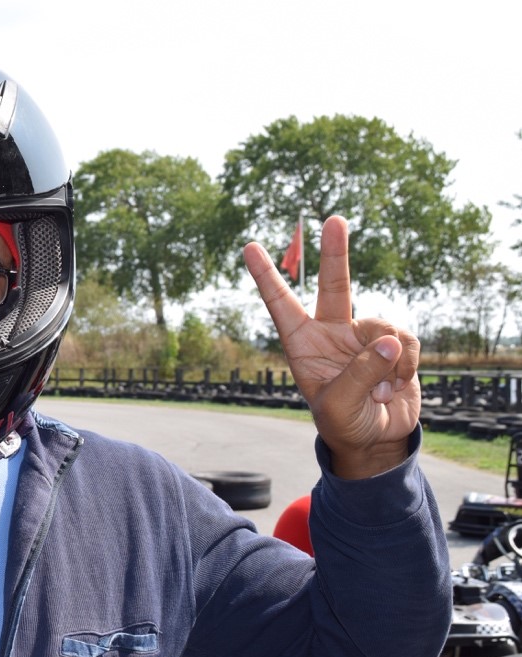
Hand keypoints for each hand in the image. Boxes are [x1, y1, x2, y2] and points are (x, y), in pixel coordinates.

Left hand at [243, 215, 420, 478]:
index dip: (266, 277)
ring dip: (388, 363)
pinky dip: (407, 367)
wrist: (376, 437)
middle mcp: (331, 332)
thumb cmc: (344, 423)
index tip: (249, 247)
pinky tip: (396, 386)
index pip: (281, 305)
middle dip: (335, 252)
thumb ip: (360, 375)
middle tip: (333, 220)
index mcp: (302, 343)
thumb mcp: (339, 407)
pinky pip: (406, 344)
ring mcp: (364, 335)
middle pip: (335, 285)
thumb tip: (389, 343)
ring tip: (380, 391)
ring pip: (383, 330)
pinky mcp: (395, 344)